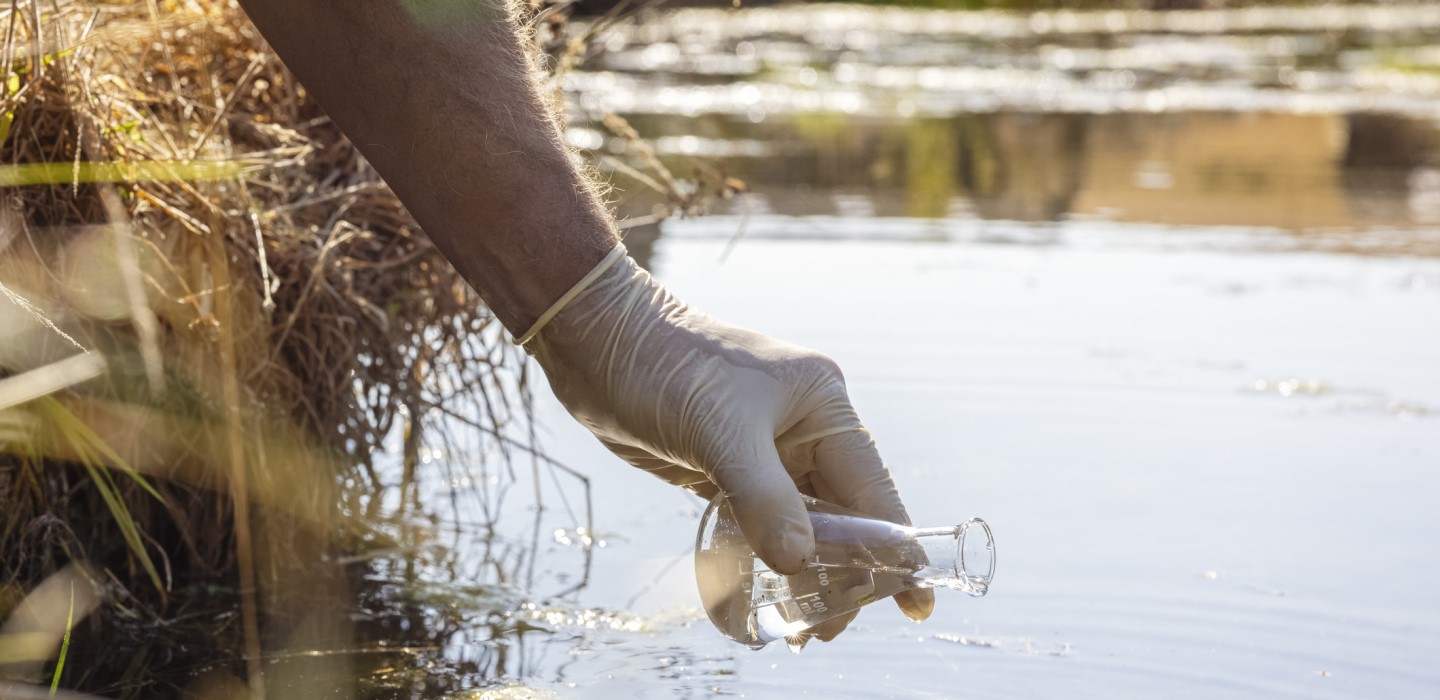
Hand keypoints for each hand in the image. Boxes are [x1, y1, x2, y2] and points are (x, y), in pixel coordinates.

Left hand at [524, 246, 934, 636]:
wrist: (595, 341)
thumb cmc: (663, 367)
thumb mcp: (718, 432)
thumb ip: (763, 498)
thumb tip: (800, 563)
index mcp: (822, 405)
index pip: (872, 488)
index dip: (894, 548)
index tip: (913, 602)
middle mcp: (803, 429)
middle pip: (842, 515)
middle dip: (842, 573)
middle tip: (823, 630)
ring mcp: (766, 450)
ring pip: (802, 524)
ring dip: (802, 573)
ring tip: (798, 628)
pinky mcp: (727, 468)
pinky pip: (760, 523)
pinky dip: (765, 558)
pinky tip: (764, 595)